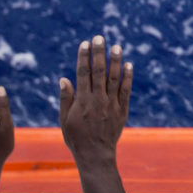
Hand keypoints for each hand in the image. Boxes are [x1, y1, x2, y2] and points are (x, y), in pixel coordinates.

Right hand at [59, 36, 132, 166]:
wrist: (96, 154)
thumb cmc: (76, 138)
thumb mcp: (65, 119)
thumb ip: (66, 98)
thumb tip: (64, 78)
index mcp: (82, 100)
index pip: (83, 73)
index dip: (84, 57)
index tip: (85, 44)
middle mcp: (98, 99)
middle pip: (99, 72)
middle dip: (99, 53)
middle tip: (100, 37)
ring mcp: (111, 104)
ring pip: (115, 78)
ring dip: (116, 61)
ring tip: (117, 47)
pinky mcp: (122, 110)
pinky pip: (126, 91)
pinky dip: (127, 77)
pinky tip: (129, 65)